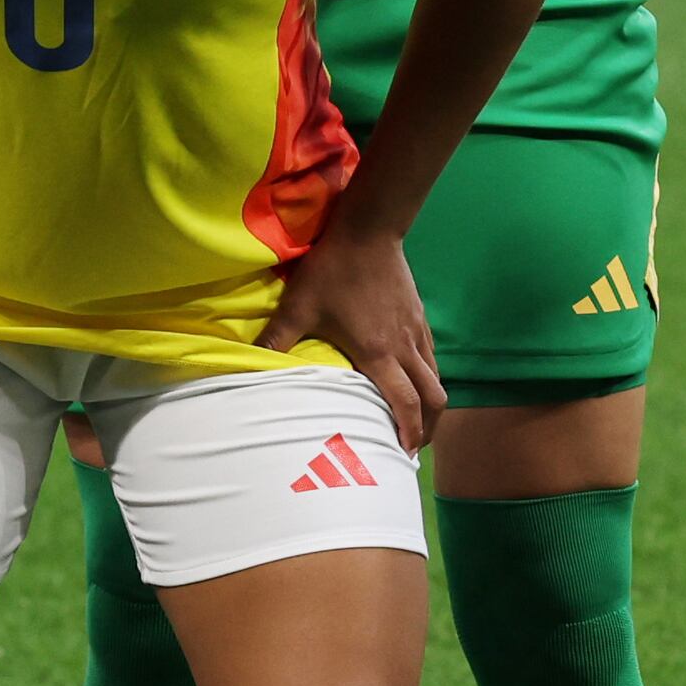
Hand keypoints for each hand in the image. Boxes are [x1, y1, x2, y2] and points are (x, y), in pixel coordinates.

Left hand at [264, 227, 442, 452]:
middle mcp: (405, 347)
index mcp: (378, 353)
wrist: (367, 231)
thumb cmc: (332, 271)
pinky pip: (432, 357)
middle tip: (413, 446)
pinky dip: (429, 378)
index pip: (405, 402)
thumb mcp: (298, 307)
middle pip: (434, 398)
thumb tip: (247, 363)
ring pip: (438, 378)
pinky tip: (414, 381)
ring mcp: (417, 332)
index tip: (404, 454)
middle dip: (428, 427)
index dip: (409, 431)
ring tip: (418, 421)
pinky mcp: (420, 318)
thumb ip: (276, 339)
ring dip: (432, 404)